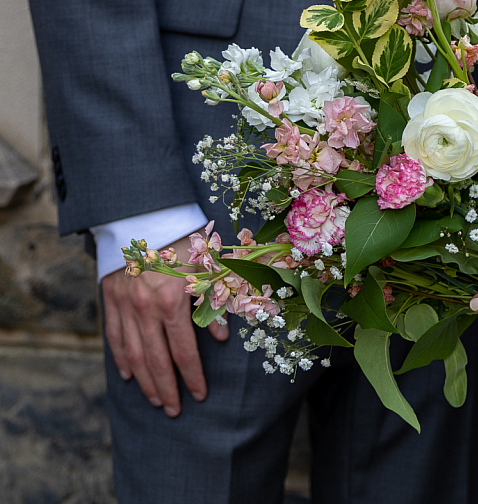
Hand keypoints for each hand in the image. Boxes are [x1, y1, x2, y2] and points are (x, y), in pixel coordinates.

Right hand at [101, 235, 228, 416]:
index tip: (200, 395)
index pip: (184, 352)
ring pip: (133, 354)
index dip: (193, 377)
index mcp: (173, 301)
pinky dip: (122, 359)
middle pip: (156, 361)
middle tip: (176, 411)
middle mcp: (145, 308)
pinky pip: (115, 337)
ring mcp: (125, 305)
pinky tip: (129, 374)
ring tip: (156, 400)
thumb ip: (217, 304)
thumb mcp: (211, 268)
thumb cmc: (186, 239)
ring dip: (145, 381)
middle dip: (167, 389)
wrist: (145, 213)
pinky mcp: (111, 298)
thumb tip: (219, 339)